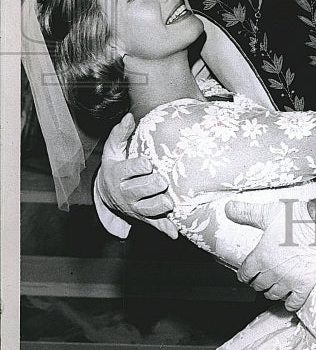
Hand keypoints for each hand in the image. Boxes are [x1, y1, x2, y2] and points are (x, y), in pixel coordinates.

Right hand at [98, 113, 177, 238]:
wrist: (107, 193)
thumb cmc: (115, 165)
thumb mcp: (113, 149)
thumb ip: (120, 133)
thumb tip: (129, 117)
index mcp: (117, 175)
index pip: (126, 171)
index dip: (137, 167)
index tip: (147, 162)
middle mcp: (125, 193)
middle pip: (137, 191)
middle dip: (150, 187)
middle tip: (162, 180)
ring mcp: (135, 207)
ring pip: (147, 209)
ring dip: (158, 207)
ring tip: (169, 202)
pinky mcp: (144, 217)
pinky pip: (154, 224)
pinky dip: (164, 228)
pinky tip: (174, 231)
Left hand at [226, 199, 315, 310]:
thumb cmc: (295, 217)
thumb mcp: (268, 213)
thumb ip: (246, 212)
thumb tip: (228, 207)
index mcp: (261, 256)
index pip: (245, 273)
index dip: (244, 274)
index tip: (245, 274)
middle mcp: (272, 272)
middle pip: (258, 286)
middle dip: (257, 282)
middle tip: (260, 279)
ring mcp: (288, 280)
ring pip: (273, 294)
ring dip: (271, 292)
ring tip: (273, 288)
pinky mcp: (304, 284)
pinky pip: (294, 302)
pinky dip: (289, 304)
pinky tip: (289, 300)